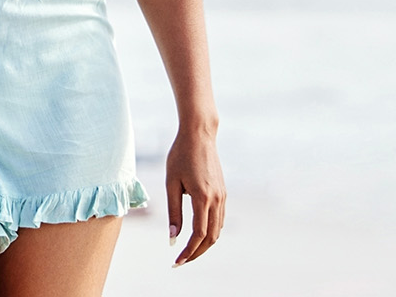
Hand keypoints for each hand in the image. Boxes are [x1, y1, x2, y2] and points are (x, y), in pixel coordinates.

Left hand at [167, 124, 226, 265]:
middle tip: (181, 261)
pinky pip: (219, 219)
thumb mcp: (171, 182)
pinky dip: (210, 231)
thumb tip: (173, 237)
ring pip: (218, 230)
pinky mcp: (223, 192)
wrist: (199, 134)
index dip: (189, 250)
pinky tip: (197, 234)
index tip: (177, 261)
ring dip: (204, 244)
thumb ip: (173, 211)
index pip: (198, 234)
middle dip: (197, 252)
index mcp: (203, 198)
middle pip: (211, 237)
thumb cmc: (180, 155)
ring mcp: (223, 196)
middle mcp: (217, 200)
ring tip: (187, 250)